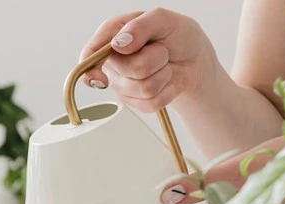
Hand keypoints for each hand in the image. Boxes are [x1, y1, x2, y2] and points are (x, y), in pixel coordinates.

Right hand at [79, 8, 217, 112]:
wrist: (194, 61)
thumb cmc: (178, 36)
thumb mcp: (164, 19)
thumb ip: (140, 25)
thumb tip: (120, 43)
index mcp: (113, 35)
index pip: (90, 55)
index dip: (91, 70)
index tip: (103, 79)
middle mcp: (114, 60)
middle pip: (129, 69)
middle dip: (155, 59)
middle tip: (161, 51)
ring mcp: (122, 83)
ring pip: (143, 88)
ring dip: (163, 75)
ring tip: (165, 65)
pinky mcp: (135, 101)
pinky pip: (150, 103)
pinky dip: (167, 91)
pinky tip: (166, 81)